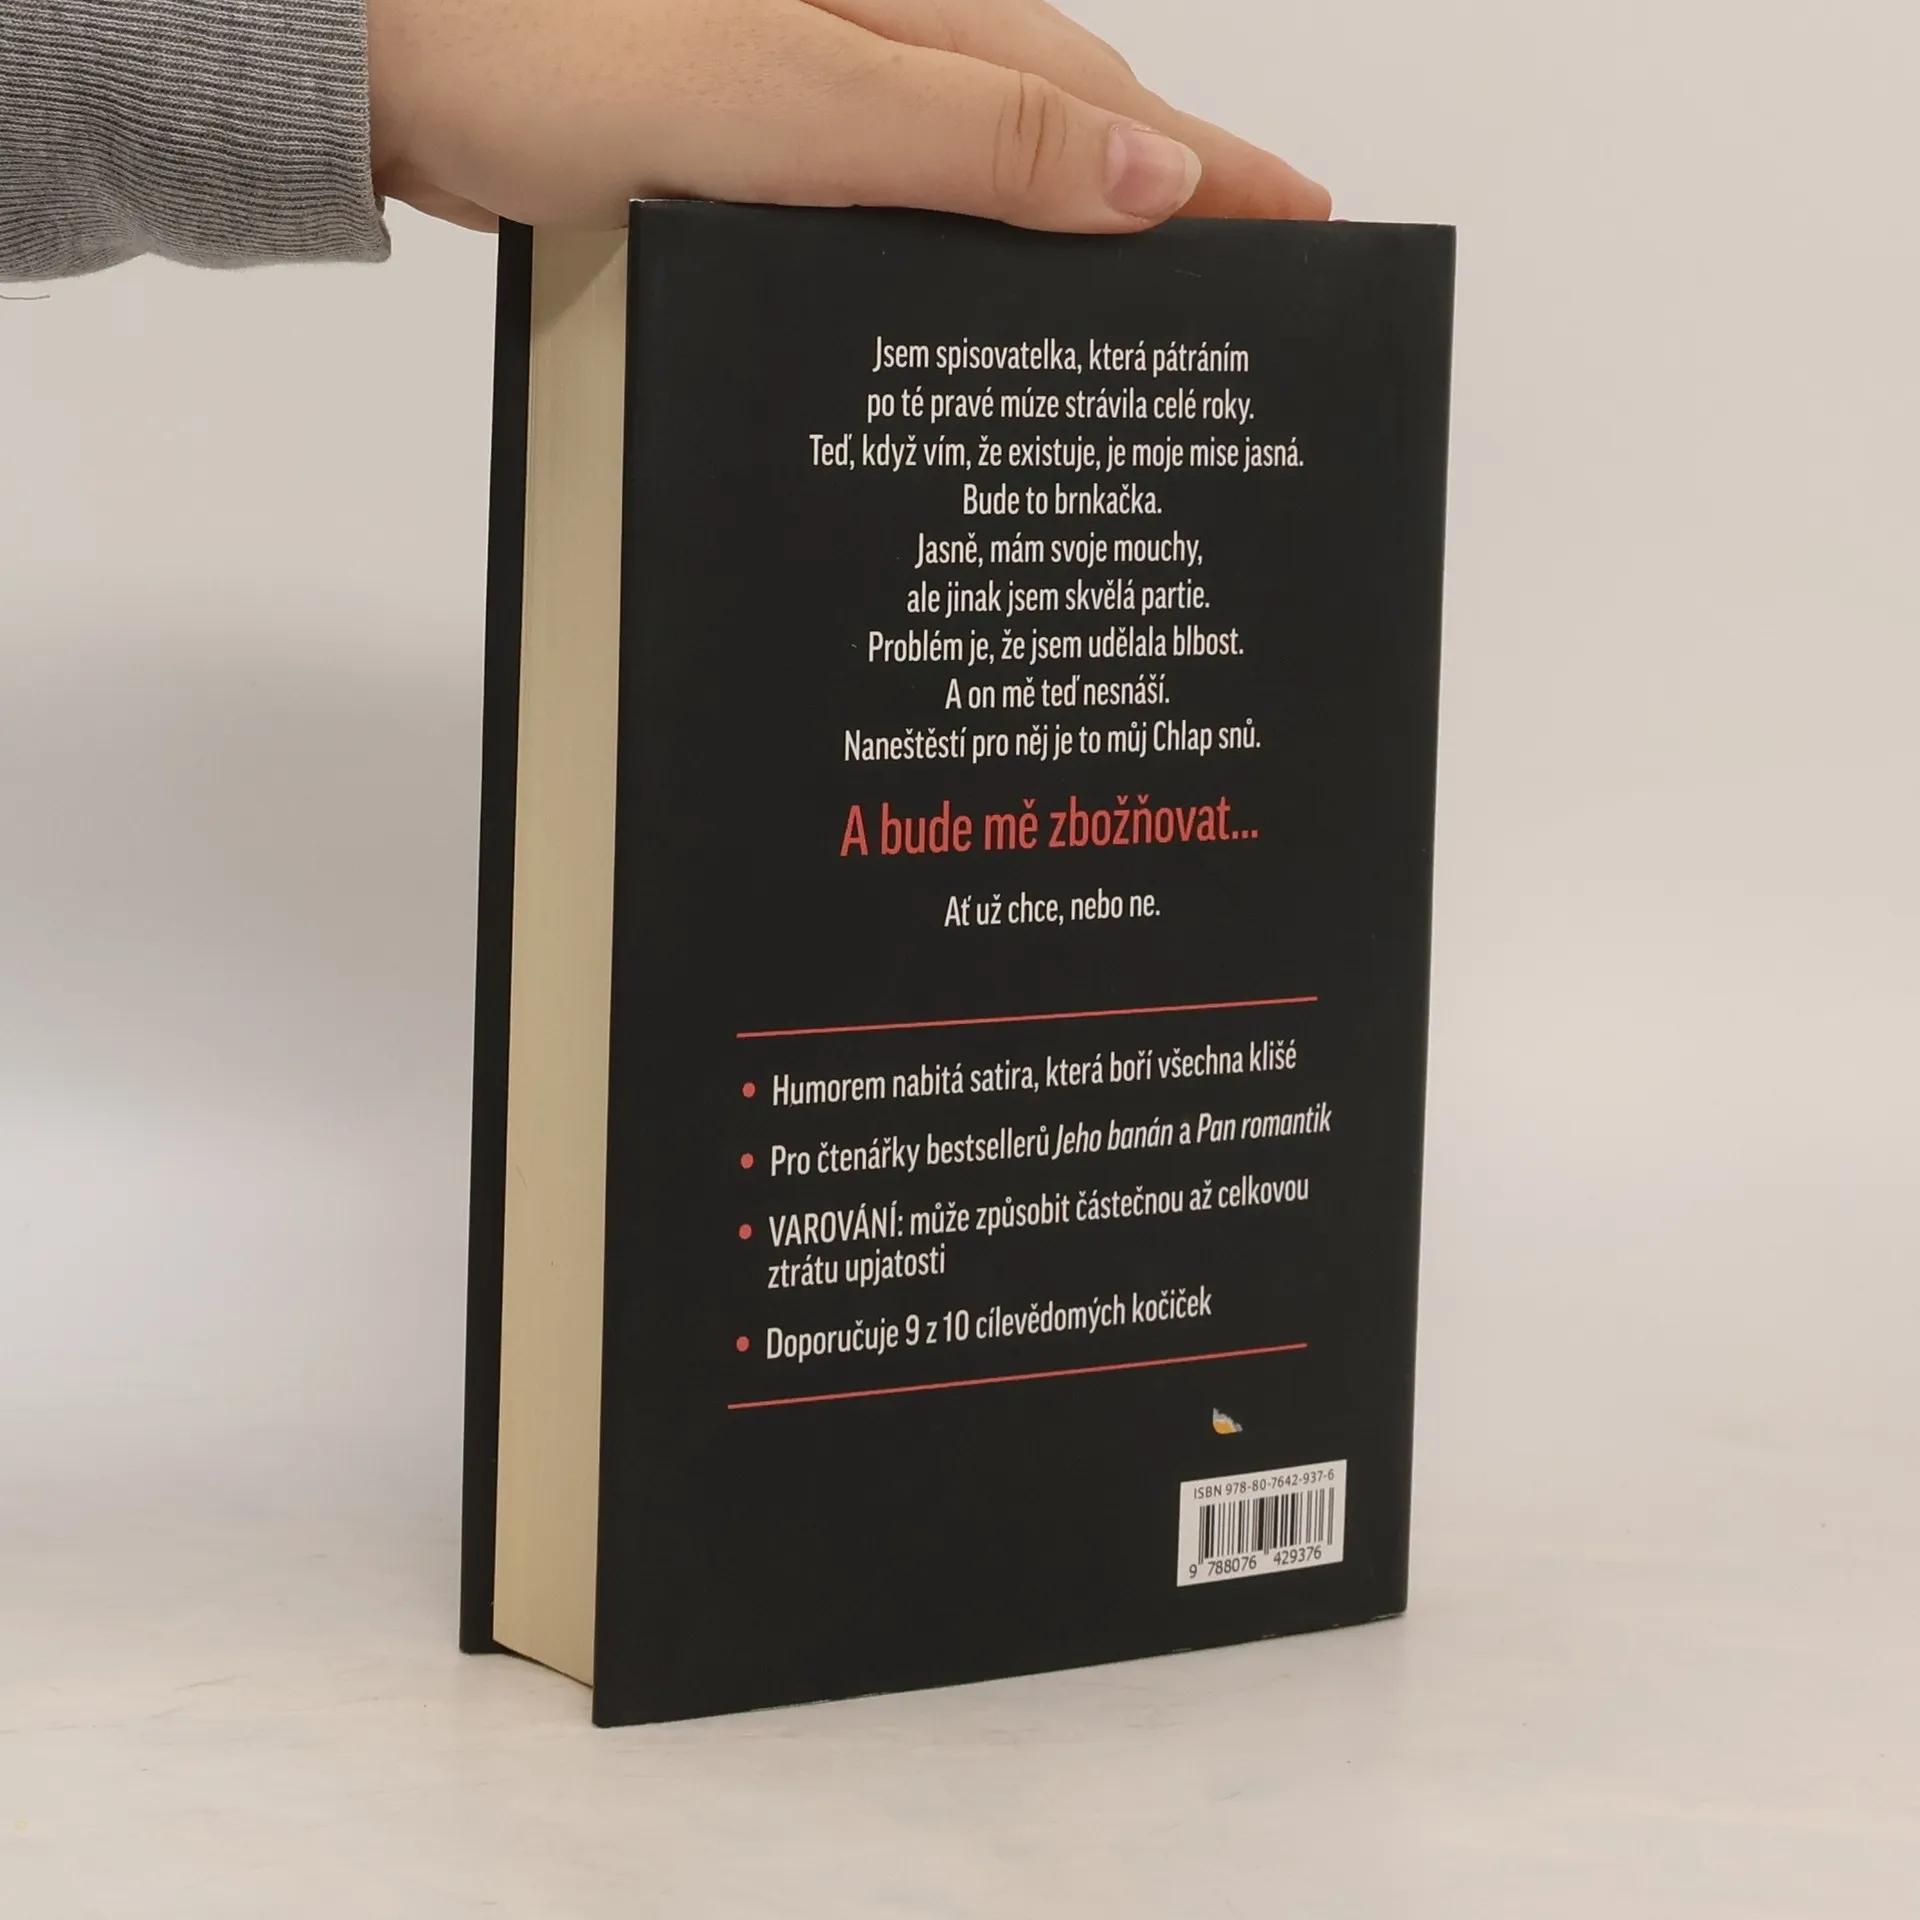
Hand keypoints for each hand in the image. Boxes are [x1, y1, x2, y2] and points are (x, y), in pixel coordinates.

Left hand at [367, 0, 1329, 236]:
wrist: (376, 49)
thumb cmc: (547, 52)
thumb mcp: (787, 102)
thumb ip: (968, 139)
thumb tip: (1148, 182)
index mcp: (907, 0)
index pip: (1105, 105)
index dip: (1214, 168)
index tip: (1310, 223)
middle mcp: (871, 20)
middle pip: (1059, 114)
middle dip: (1162, 188)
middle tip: (1251, 266)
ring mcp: (810, 65)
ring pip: (979, 145)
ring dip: (1060, 212)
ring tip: (1138, 287)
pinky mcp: (749, 113)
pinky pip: (896, 171)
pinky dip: (955, 223)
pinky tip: (964, 273)